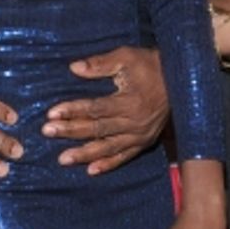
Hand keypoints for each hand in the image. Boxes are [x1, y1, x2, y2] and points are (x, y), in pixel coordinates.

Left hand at [43, 46, 168, 174]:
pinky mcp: (145, 142)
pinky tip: (91, 171)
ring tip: (62, 159)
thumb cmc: (150, 65)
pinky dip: (108, 165)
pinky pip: (124, 157)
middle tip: (47, 132)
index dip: (73, 110)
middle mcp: (134, 122)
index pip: (95, 108)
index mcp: (130, 101)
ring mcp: (140, 135)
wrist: (182, 79)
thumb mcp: (127, 57)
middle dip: (70, 131)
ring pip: (108, 147)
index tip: (51, 113)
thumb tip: (74, 68)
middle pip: (97, 129)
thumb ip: (101, 64)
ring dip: (84, 154)